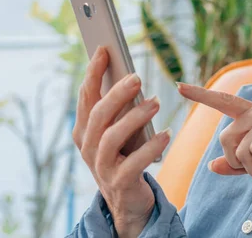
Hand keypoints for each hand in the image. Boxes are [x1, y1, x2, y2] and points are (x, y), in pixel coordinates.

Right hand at [72, 47, 170, 237]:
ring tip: (155, 103)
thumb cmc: (126, 156)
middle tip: (137, 77)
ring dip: (133, 117)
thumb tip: (130, 76)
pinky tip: (166, 134)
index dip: (93, 72)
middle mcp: (88, 147)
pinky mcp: (120, 182)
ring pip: (111, 137)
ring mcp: (101, 167)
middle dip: (116, 93)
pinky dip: (150, 147)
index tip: (104, 49)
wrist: (127, 202)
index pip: (86, 96)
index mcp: (85, 131)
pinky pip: (133, 163)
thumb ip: (120, 108)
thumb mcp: (120, 131)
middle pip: (98, 115)